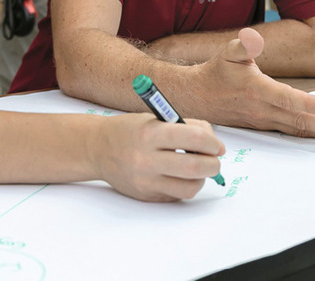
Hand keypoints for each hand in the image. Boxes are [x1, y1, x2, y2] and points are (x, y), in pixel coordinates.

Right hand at [90, 113, 224, 201]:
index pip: (194, 138)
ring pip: (189, 187)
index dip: (212, 142)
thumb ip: (185, 127)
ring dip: (201, 178)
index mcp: (150, 132)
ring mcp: (145, 180)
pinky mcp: (146, 195)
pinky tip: (178, 175)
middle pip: (194, 167)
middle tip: (214, 160)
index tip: (217, 145)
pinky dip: (185, 185)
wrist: (98, 148)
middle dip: (213, 164)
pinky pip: (176, 195)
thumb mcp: (155, 119)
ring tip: (197, 168)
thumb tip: (214, 144)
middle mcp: (146, 158)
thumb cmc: (131, 130)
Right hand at [196, 28, 314, 141]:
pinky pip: (288, 132)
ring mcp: (262, 121)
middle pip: (297, 120)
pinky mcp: (262, 126)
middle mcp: (261, 109)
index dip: (309, 105)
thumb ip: (244, 45)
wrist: (197, 97)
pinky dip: (305, 134)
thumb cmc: (216, 73)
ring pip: (294, 129)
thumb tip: (254, 37)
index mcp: (256, 89)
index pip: (287, 99)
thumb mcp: (228, 53)